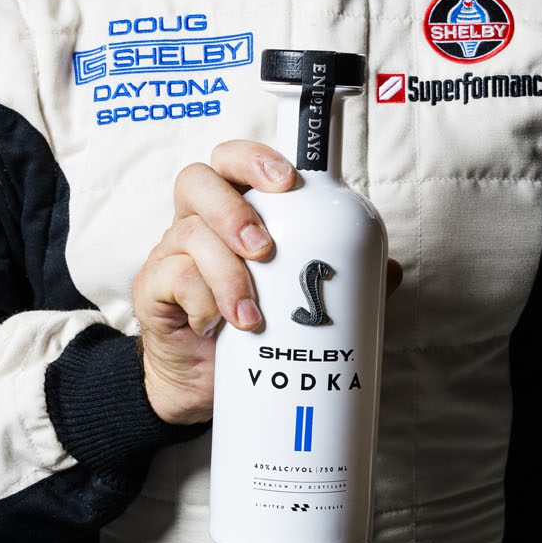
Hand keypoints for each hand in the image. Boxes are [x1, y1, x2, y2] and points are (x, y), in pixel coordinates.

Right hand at [133, 141, 402, 424]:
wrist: (202, 384)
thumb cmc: (252, 330)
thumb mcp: (298, 304)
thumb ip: (341, 283)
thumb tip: (390, 270)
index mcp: (234, 208)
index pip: (234, 161)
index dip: (256, 158)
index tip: (288, 180)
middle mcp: (197, 221)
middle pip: (198, 181)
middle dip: (234, 210)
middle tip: (265, 249)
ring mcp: (170, 253)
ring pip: (188, 235)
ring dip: (225, 273)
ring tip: (251, 316)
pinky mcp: (152, 290)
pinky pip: (171, 279)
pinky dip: (199, 303)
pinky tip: (216, 327)